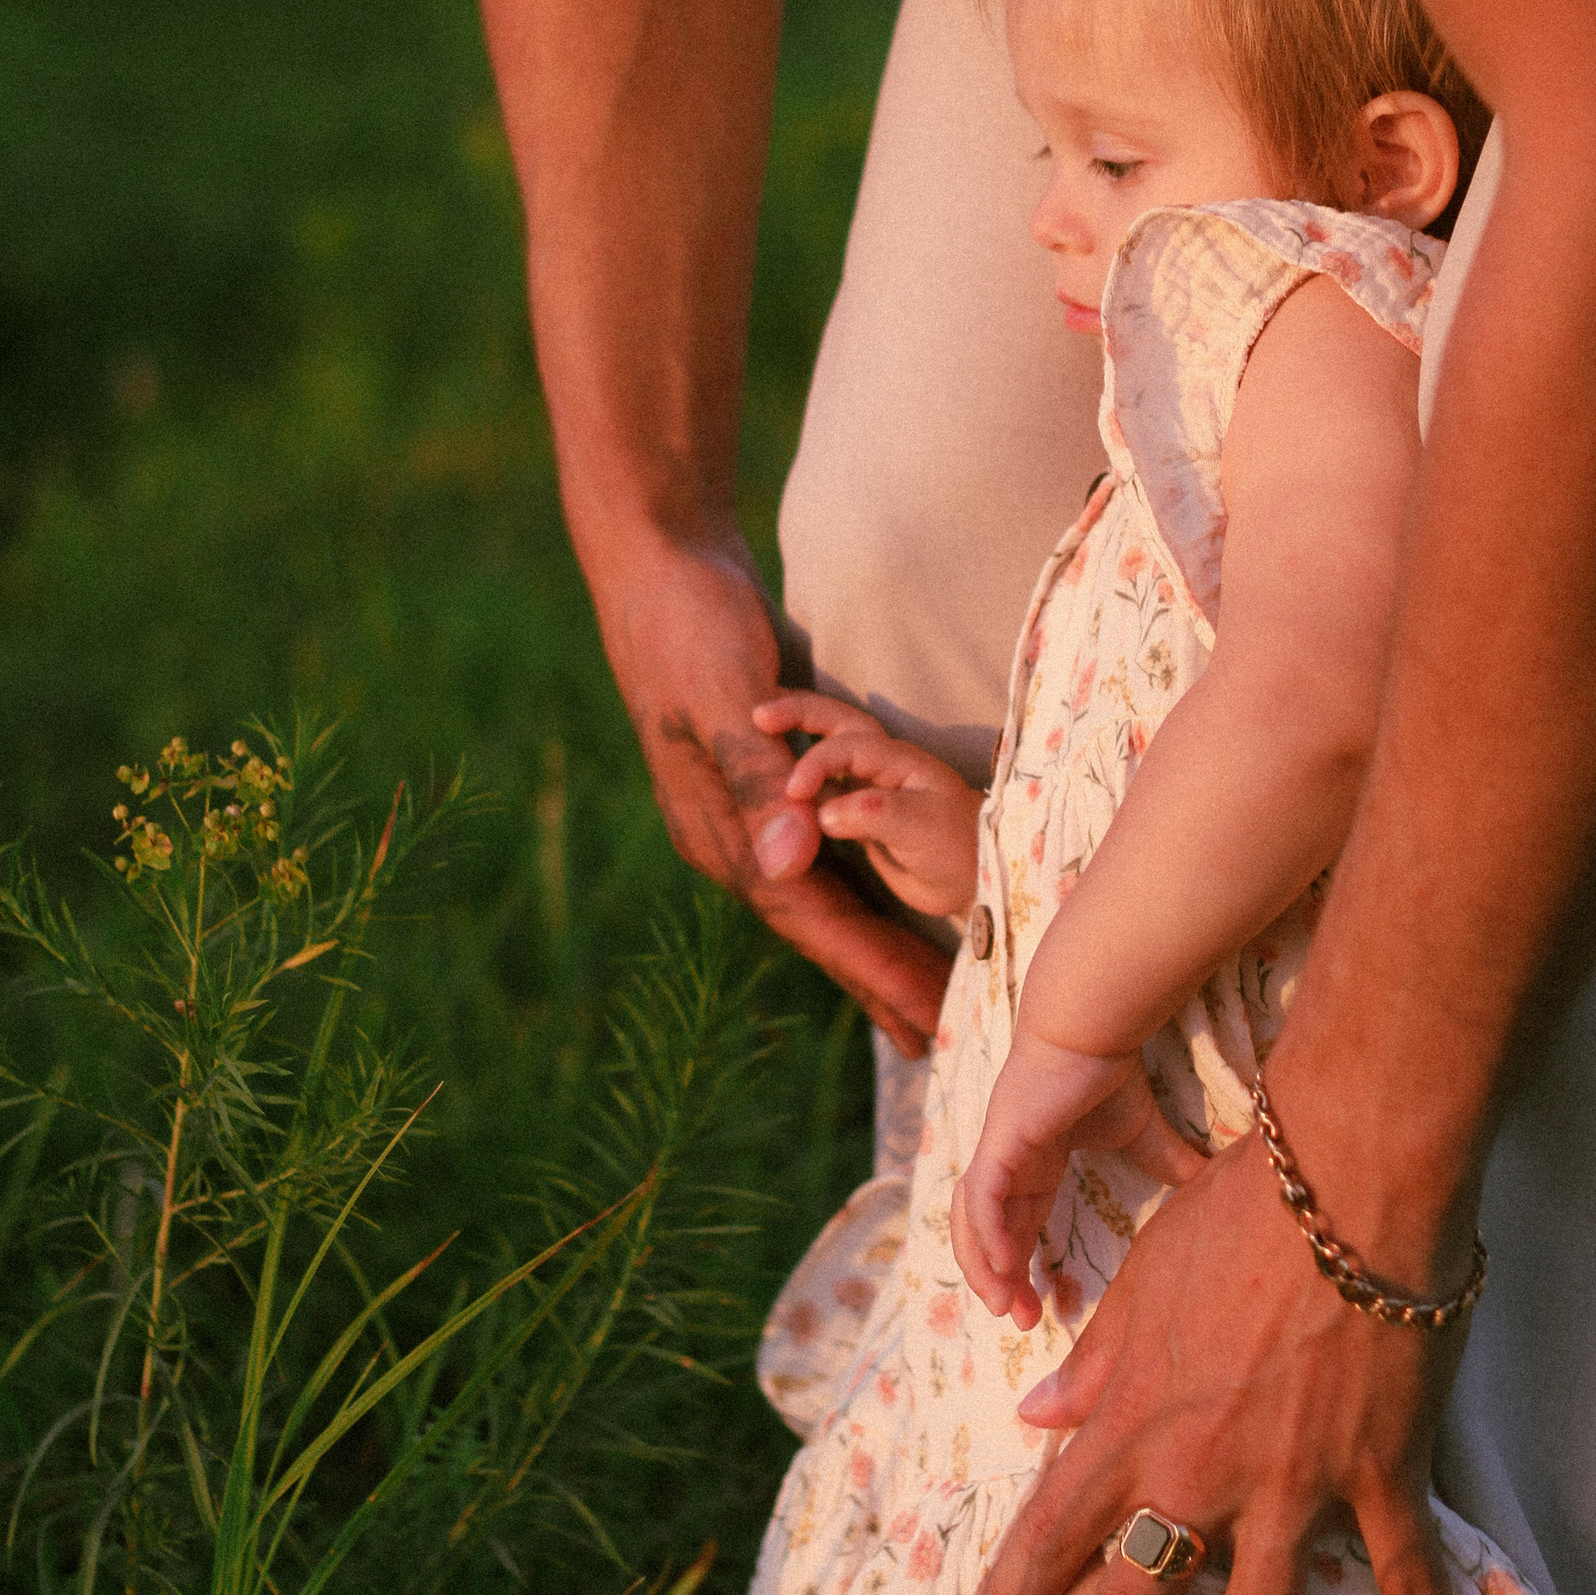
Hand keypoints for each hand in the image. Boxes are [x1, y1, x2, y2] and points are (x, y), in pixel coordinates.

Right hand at [596, 537, 948, 1054]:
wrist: (656, 560)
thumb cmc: (692, 623)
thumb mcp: (725, 698)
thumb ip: (757, 782)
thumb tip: (789, 868)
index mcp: (720, 827)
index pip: (809, 918)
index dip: (869, 970)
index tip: (924, 1019)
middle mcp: (729, 832)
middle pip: (816, 921)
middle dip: (875, 976)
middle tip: (939, 1034)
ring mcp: (741, 805)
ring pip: (817, 892)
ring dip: (866, 941)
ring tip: (916, 989)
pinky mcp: (759, 775)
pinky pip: (816, 850)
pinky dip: (851, 884)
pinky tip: (875, 900)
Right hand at [750, 691, 982, 916]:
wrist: (971, 880)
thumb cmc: (956, 847)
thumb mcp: (920, 827)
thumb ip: (874, 815)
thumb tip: (824, 814)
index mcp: (895, 759)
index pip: (847, 745)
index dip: (817, 763)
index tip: (795, 793)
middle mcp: (878, 766)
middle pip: (834, 725)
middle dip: (797, 714)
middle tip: (757, 715)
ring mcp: (865, 788)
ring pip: (823, 756)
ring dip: (792, 744)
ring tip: (755, 739)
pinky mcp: (855, 816)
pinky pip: (819, 794)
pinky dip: (796, 788)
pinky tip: (770, 793)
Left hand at [946, 1130, 1475, 1594]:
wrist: (1350, 1176)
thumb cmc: (1238, 1210)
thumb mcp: (1141, 1278)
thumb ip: (1093, 1360)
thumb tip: (1035, 1412)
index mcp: (1135, 1422)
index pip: (1054, 1531)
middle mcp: (1202, 1470)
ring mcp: (1294, 1482)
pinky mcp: (1379, 1471)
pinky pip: (1402, 1571)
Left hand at [950, 1027, 1209, 1329]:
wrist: (1091, 1025)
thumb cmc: (1108, 1070)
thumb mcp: (1142, 1130)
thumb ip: (1168, 1161)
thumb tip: (1211, 1182)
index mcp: (1032, 1163)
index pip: (1015, 1224)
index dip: (1020, 1267)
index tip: (1039, 1308)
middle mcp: (1007, 1162)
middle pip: (986, 1233)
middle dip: (998, 1280)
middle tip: (1020, 1320)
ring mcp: (998, 1152)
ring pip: (972, 1221)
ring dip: (985, 1267)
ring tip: (1006, 1305)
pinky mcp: (1000, 1142)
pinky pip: (982, 1199)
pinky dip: (988, 1234)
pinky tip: (1007, 1265)